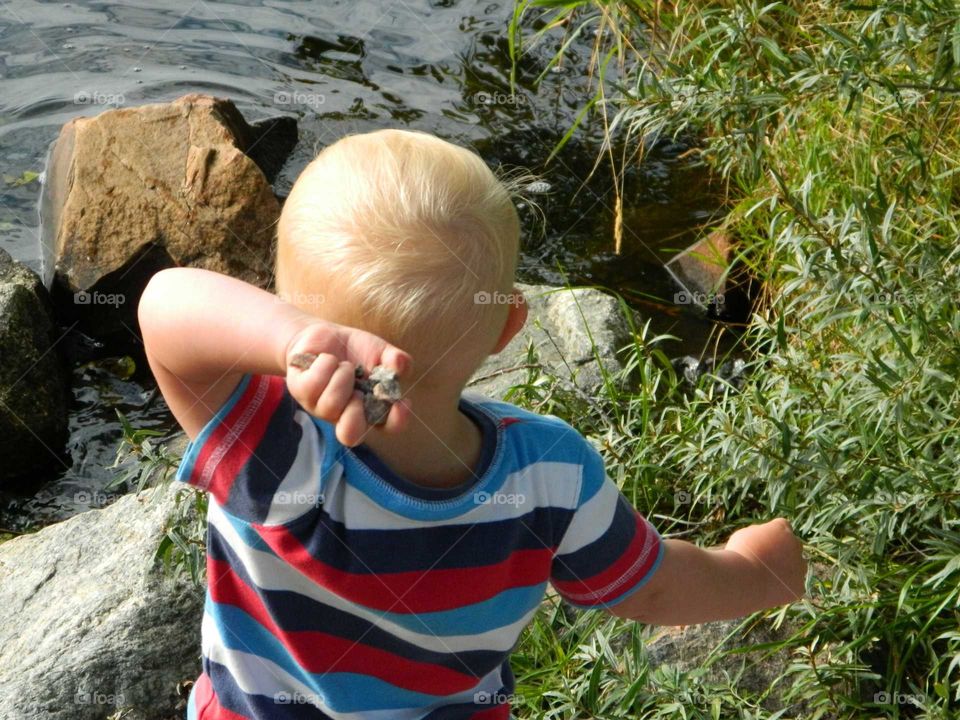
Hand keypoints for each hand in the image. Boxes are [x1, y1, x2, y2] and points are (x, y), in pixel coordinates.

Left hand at [284, 321, 412, 446]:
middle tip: (357, 389)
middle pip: (350, 435)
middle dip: (356, 410)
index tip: (400, 403)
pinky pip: (314, 384)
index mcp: (371, 409)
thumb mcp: (380, 351)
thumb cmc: (356, 350)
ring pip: (331, 405)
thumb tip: (399, 367)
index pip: (388, 427)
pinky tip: (325, 359)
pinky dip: (325, 364)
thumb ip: (394, 359)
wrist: (324, 335)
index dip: (395, 421)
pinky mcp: (301, 392)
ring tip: (343, 365)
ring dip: (342, 376)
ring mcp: (321, 407)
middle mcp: (345, 415)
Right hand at [724, 518, 805, 605]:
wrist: (742, 580)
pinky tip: (768, 590)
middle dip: (782, 552)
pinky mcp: (798, 587)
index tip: (760, 543)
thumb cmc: (739, 554)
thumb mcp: (744, 535)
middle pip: (792, 546)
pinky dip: (783, 588)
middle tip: (763, 561)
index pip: (782, 526)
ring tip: (763, 577)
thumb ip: (759, 534)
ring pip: (796, 567)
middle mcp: (796, 545)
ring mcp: (799, 567)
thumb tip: (764, 537)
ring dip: (786, 570)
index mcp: (782, 529)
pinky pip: (792, 587)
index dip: (771, 534)